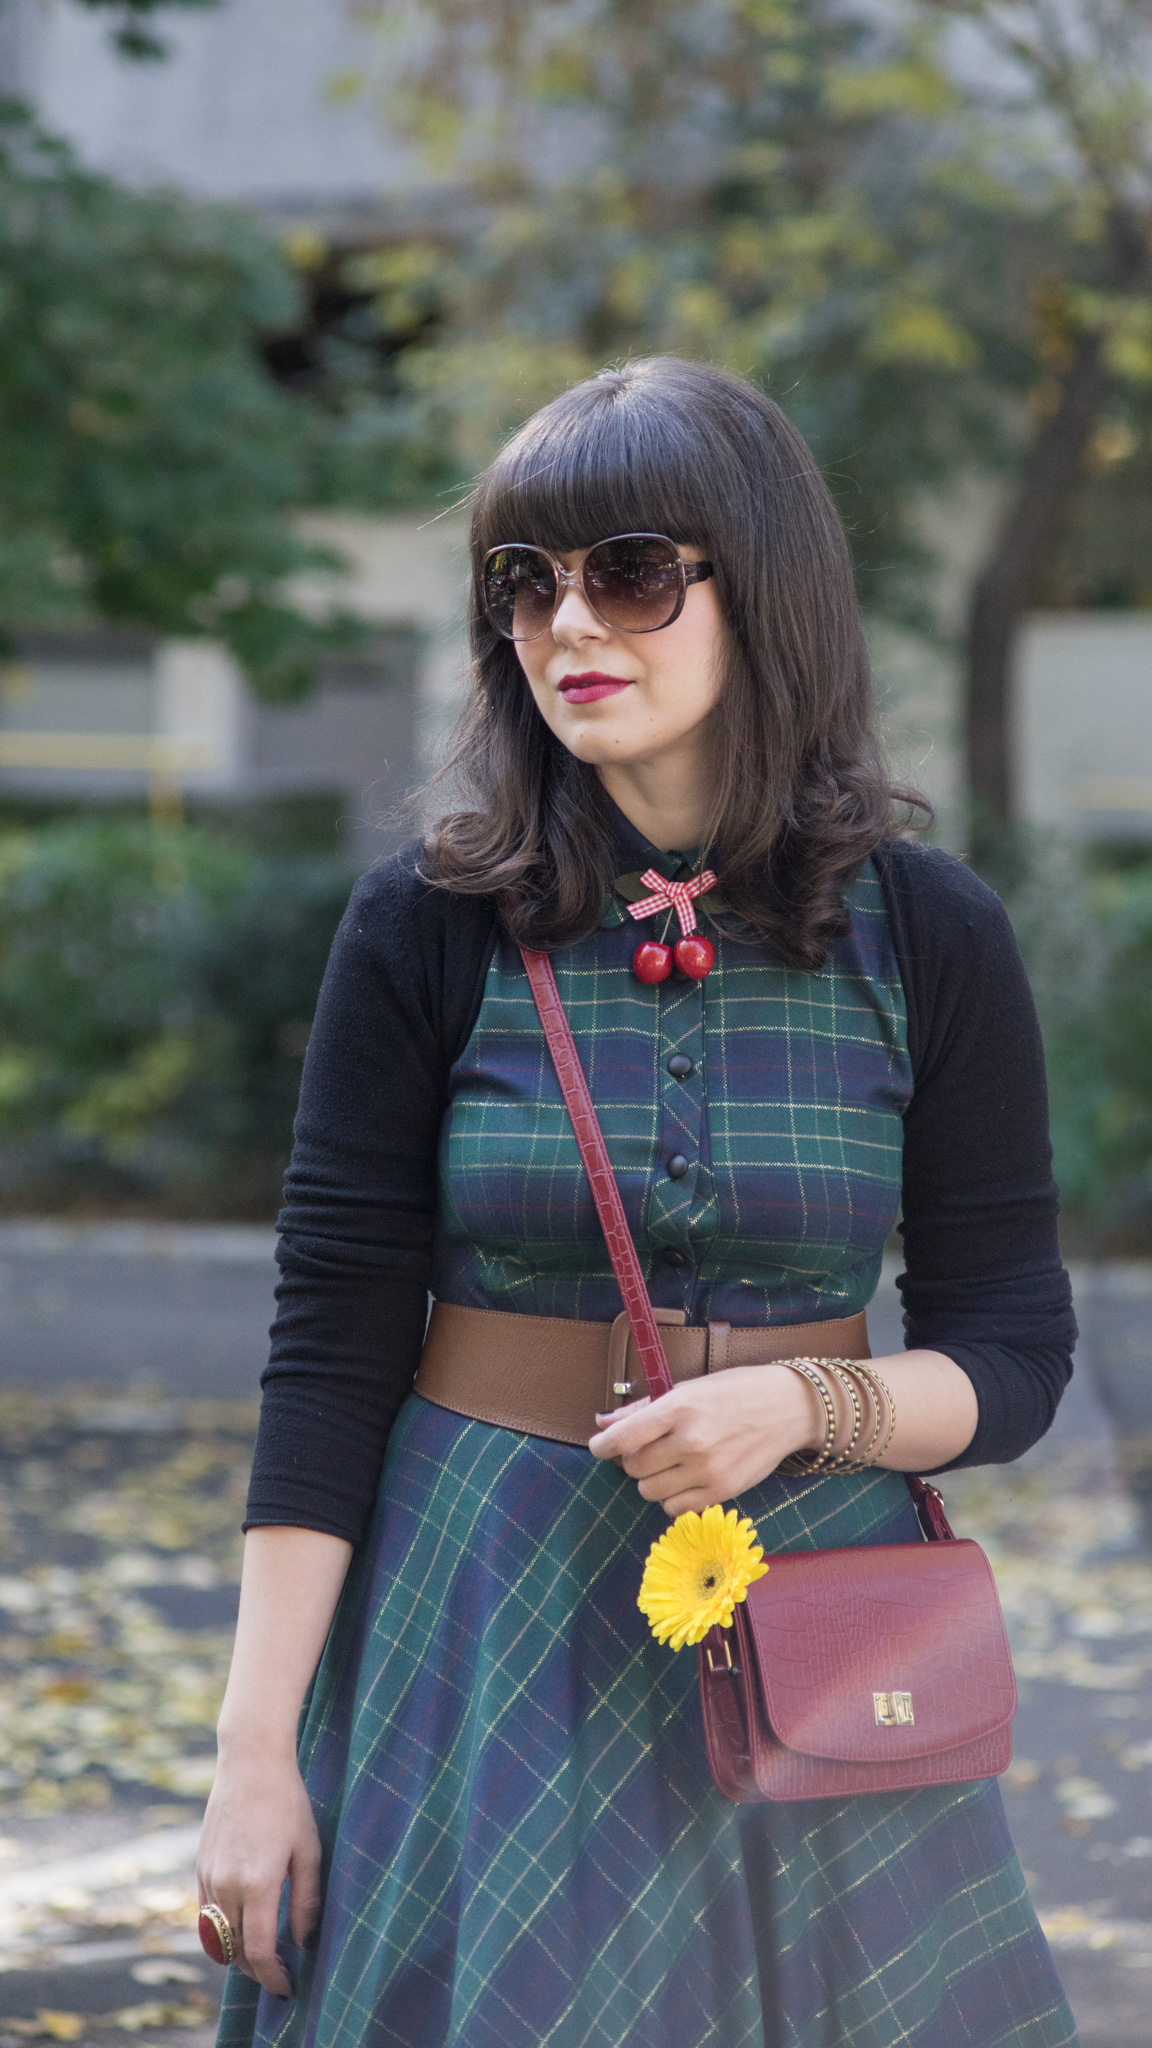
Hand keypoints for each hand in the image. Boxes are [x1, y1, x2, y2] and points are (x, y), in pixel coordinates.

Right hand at [197, 1749, 320, 1995]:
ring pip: (217, 1937)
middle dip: (257, 1971)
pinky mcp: (200, 1868)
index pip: (260, 1951)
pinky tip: (244, 1925)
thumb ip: (306, 1900)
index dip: (274, 1977)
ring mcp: (209, 1877)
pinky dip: (223, 1930)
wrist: (250, 1764)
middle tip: (280, 1974)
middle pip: (236, 1951)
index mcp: (258, 1883)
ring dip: (238, 1953)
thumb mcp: (308, 1850)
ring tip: (264, 1955)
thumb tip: (303, 1942)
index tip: (289, 1987)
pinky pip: (207, 1914)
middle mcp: (227, 1885)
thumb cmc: (287, 1803)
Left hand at [588, 1363, 825, 1514]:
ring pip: (649, 1491)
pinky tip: (684, 1479)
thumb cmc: (735, 1391)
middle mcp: (691, 1441)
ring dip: (651, 1479)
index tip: (599, 1447)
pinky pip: (674, 1508)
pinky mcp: (722, 1492)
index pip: (624, 1437)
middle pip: (633, 1467)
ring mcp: (707, 1470)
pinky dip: (671, 1498)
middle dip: (632, 1459)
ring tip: (668, 1462)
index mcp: (680, 1407)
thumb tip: (602, 1423)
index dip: (603, 1445)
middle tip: (647, 1448)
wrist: (788, 1408)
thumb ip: (643, 1410)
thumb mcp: (688, 1389)